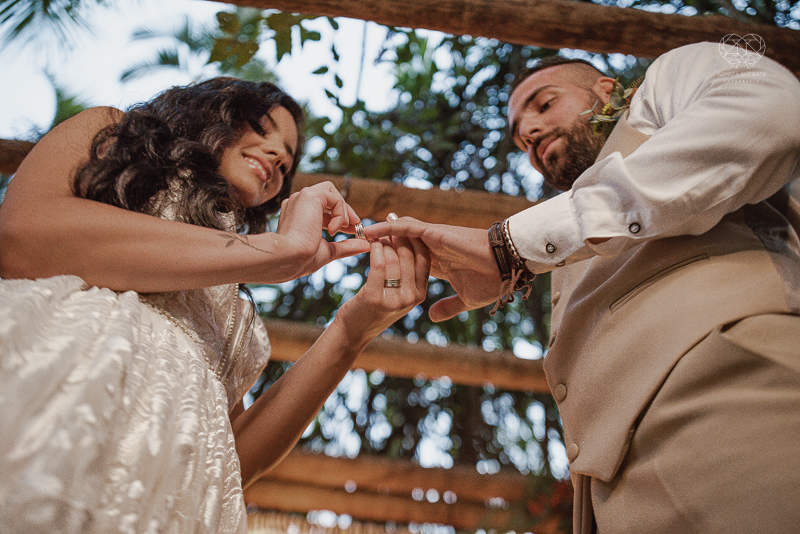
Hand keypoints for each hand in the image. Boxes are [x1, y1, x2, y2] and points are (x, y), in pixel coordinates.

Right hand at [275, 181, 370, 277]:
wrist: (288, 258)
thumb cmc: (302, 259)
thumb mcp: (329, 251)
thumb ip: (346, 246)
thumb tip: (365, 246)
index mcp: (297, 214)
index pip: (322, 208)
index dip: (340, 218)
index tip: (353, 230)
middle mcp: (297, 202)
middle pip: (328, 195)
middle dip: (344, 210)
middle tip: (356, 226)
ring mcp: (301, 197)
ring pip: (330, 191)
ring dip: (342, 210)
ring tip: (344, 227)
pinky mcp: (309, 196)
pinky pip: (334, 197)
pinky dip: (340, 211)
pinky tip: (336, 227)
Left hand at [335, 234, 429, 345]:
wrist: (353, 333)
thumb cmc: (373, 309)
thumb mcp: (397, 294)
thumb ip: (407, 276)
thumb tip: (409, 243)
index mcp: (420, 294)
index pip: (425, 259)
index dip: (415, 239)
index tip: (405, 224)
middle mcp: (412, 298)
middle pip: (411, 256)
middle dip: (400, 236)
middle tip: (390, 222)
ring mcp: (395, 300)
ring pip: (394, 258)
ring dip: (384, 241)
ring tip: (376, 233)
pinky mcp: (376, 298)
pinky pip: (379, 264)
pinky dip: (375, 249)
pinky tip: (370, 242)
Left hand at [363, 216, 501, 321]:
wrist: (506, 265)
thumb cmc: (492, 280)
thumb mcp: (465, 299)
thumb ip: (448, 306)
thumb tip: (432, 316)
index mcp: (439, 263)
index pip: (410, 258)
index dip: (392, 258)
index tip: (375, 260)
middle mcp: (433, 249)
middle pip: (401, 243)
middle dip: (381, 241)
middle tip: (358, 240)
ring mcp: (432, 240)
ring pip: (399, 233)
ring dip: (379, 232)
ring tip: (358, 231)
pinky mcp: (432, 233)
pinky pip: (404, 228)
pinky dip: (386, 227)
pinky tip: (370, 229)